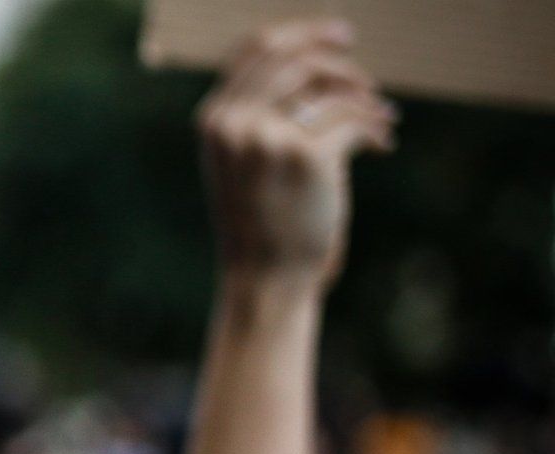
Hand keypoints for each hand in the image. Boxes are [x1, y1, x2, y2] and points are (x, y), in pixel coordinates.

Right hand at [199, 20, 395, 288]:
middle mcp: (234, 124)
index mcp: (213, 121)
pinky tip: (383, 147)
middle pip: (295, 56)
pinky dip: (375, 129)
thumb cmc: (263, 221)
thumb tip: (321, 58)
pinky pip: (353, 120)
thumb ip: (259, 114)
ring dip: (363, 96)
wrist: (267, 278)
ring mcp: (267, 139)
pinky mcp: (306, 156)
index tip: (339, 34)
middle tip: (367, 78)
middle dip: (340, 60)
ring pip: (328, 86)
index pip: (255, 49)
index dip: (303, 32)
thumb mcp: (244, 162)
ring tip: (380, 115)